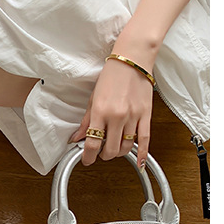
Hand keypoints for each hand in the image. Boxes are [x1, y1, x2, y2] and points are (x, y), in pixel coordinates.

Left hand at [70, 33, 154, 168]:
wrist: (132, 61)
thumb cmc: (111, 76)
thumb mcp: (93, 98)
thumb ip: (86, 121)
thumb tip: (77, 137)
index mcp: (100, 112)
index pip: (93, 142)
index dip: (89, 156)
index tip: (87, 160)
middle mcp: (117, 116)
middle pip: (110, 149)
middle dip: (104, 155)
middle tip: (101, 152)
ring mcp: (133, 116)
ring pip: (126, 147)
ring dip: (119, 153)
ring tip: (114, 149)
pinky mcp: (146, 115)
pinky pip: (145, 140)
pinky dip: (142, 154)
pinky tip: (140, 163)